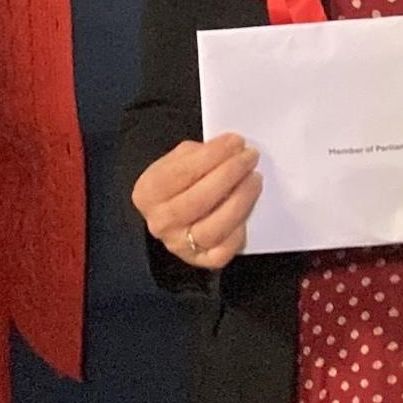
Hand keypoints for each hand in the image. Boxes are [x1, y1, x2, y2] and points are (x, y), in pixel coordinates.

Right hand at [131, 133, 260, 270]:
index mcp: (148, 192)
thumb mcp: (179, 159)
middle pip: (198, 200)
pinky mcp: (198, 260)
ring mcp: (179, 244)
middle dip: (229, 175)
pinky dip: (237, 234)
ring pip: (212, 229)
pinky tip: (247, 212)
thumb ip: (200, 153)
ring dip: (239, 201)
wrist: (172, 211)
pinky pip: (221, 253)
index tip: (235, 142)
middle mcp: (160, 222)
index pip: (183, 172)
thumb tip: (231, 148)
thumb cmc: (179, 181)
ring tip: (254, 180)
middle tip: (249, 157)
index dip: (213, 155)